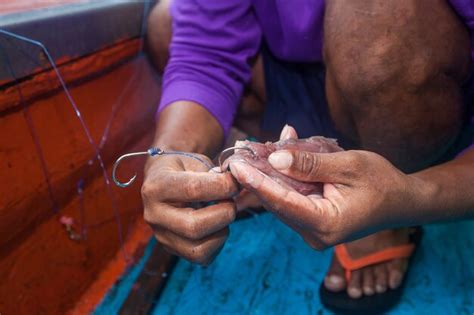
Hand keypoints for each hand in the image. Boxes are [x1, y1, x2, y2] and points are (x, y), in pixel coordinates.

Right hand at [142, 153, 237, 264]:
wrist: (164, 181)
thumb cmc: (184, 168)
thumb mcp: (196, 161)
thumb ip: (215, 174)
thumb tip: (238, 185)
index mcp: (157, 186)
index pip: (193, 189)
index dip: (222, 186)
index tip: (235, 182)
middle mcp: (153, 214)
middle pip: (194, 226)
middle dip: (224, 214)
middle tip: (232, 201)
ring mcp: (161, 235)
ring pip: (198, 248)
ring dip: (222, 230)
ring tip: (223, 213)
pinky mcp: (171, 249)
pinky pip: (201, 257)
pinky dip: (217, 242)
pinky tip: (217, 225)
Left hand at [229, 136, 421, 249]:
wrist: (402, 201)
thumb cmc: (382, 182)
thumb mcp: (348, 165)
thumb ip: (310, 164)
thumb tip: (274, 159)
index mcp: (326, 224)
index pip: (282, 202)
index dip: (257, 182)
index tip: (236, 165)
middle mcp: (315, 234)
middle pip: (277, 202)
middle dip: (258, 175)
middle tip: (240, 151)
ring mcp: (313, 231)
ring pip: (281, 199)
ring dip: (269, 174)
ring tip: (253, 150)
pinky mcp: (312, 223)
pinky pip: (291, 198)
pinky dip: (283, 178)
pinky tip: (275, 156)